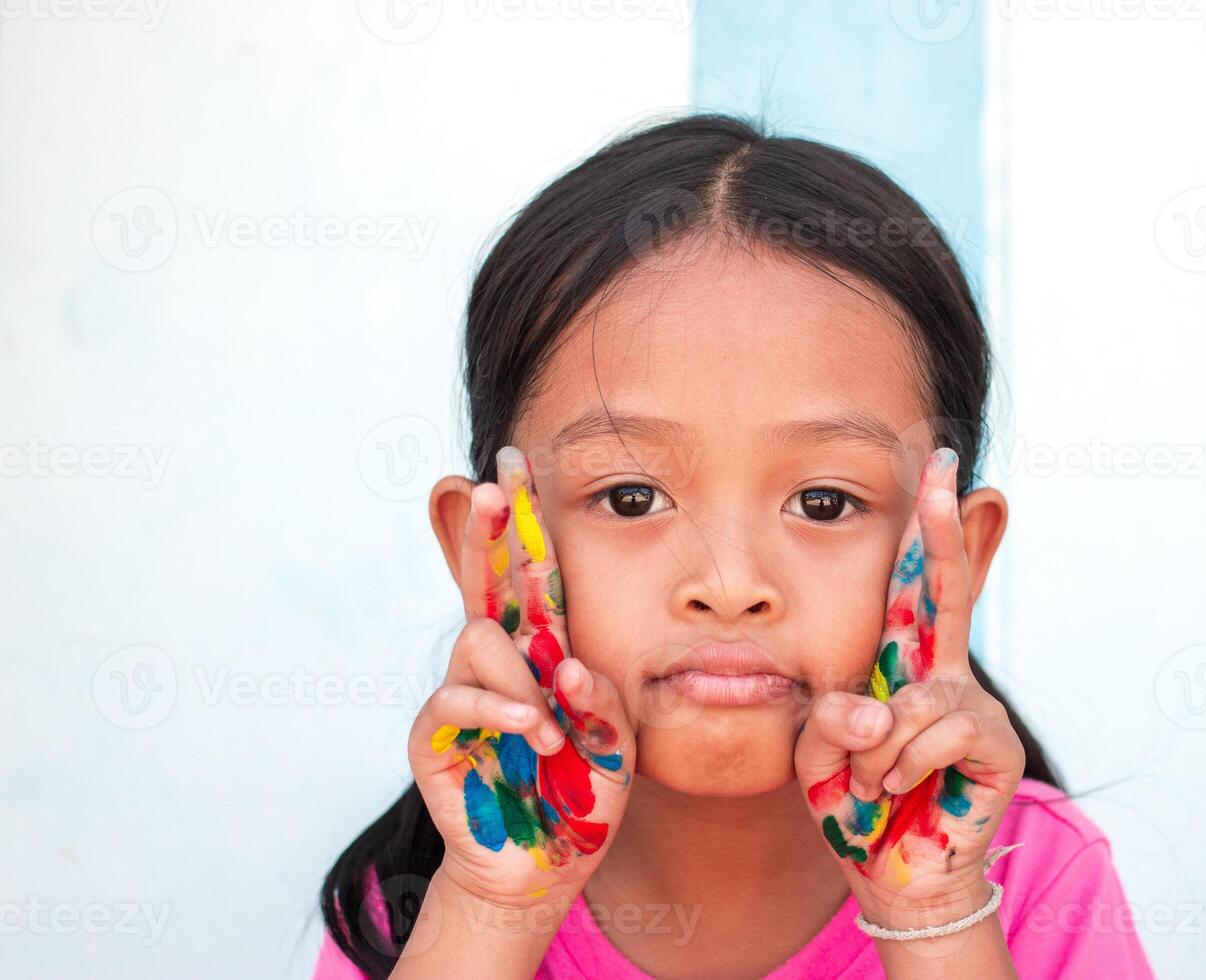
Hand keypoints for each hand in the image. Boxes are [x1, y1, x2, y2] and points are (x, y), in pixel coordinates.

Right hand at [408, 445, 635, 909]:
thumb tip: (568, 662)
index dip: (522, 525)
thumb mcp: (612, 739)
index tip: (516, 466)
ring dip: (519, 677)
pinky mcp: (434, 735)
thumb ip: (598, 696)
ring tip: (551, 728)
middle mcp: (498, 661)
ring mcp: (462, 692)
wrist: (544, 866)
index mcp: (542, 651)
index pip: (530, 578)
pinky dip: (498, 710)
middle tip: (489, 488)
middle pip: (483, 580)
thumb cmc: (580, 794)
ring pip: (475, 640)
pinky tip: (530, 730)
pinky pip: (455, 698)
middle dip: (486, 530)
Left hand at [794, 447, 1023, 924]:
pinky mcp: (996, 742)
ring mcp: (973, 704)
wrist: (895, 875)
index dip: (925, 530)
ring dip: (873, 753)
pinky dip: (900, 767)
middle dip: (945, 527)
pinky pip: (932, 732)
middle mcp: (943, 672)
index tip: (937, 465)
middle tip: (947, 464)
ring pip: (909, 699)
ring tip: (872, 785)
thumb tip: (876, 709)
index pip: (912, 588)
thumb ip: (833, 721)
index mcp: (902, 664)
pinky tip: (899, 792)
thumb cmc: (856, 803)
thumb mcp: (821, 753)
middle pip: (950, 590)